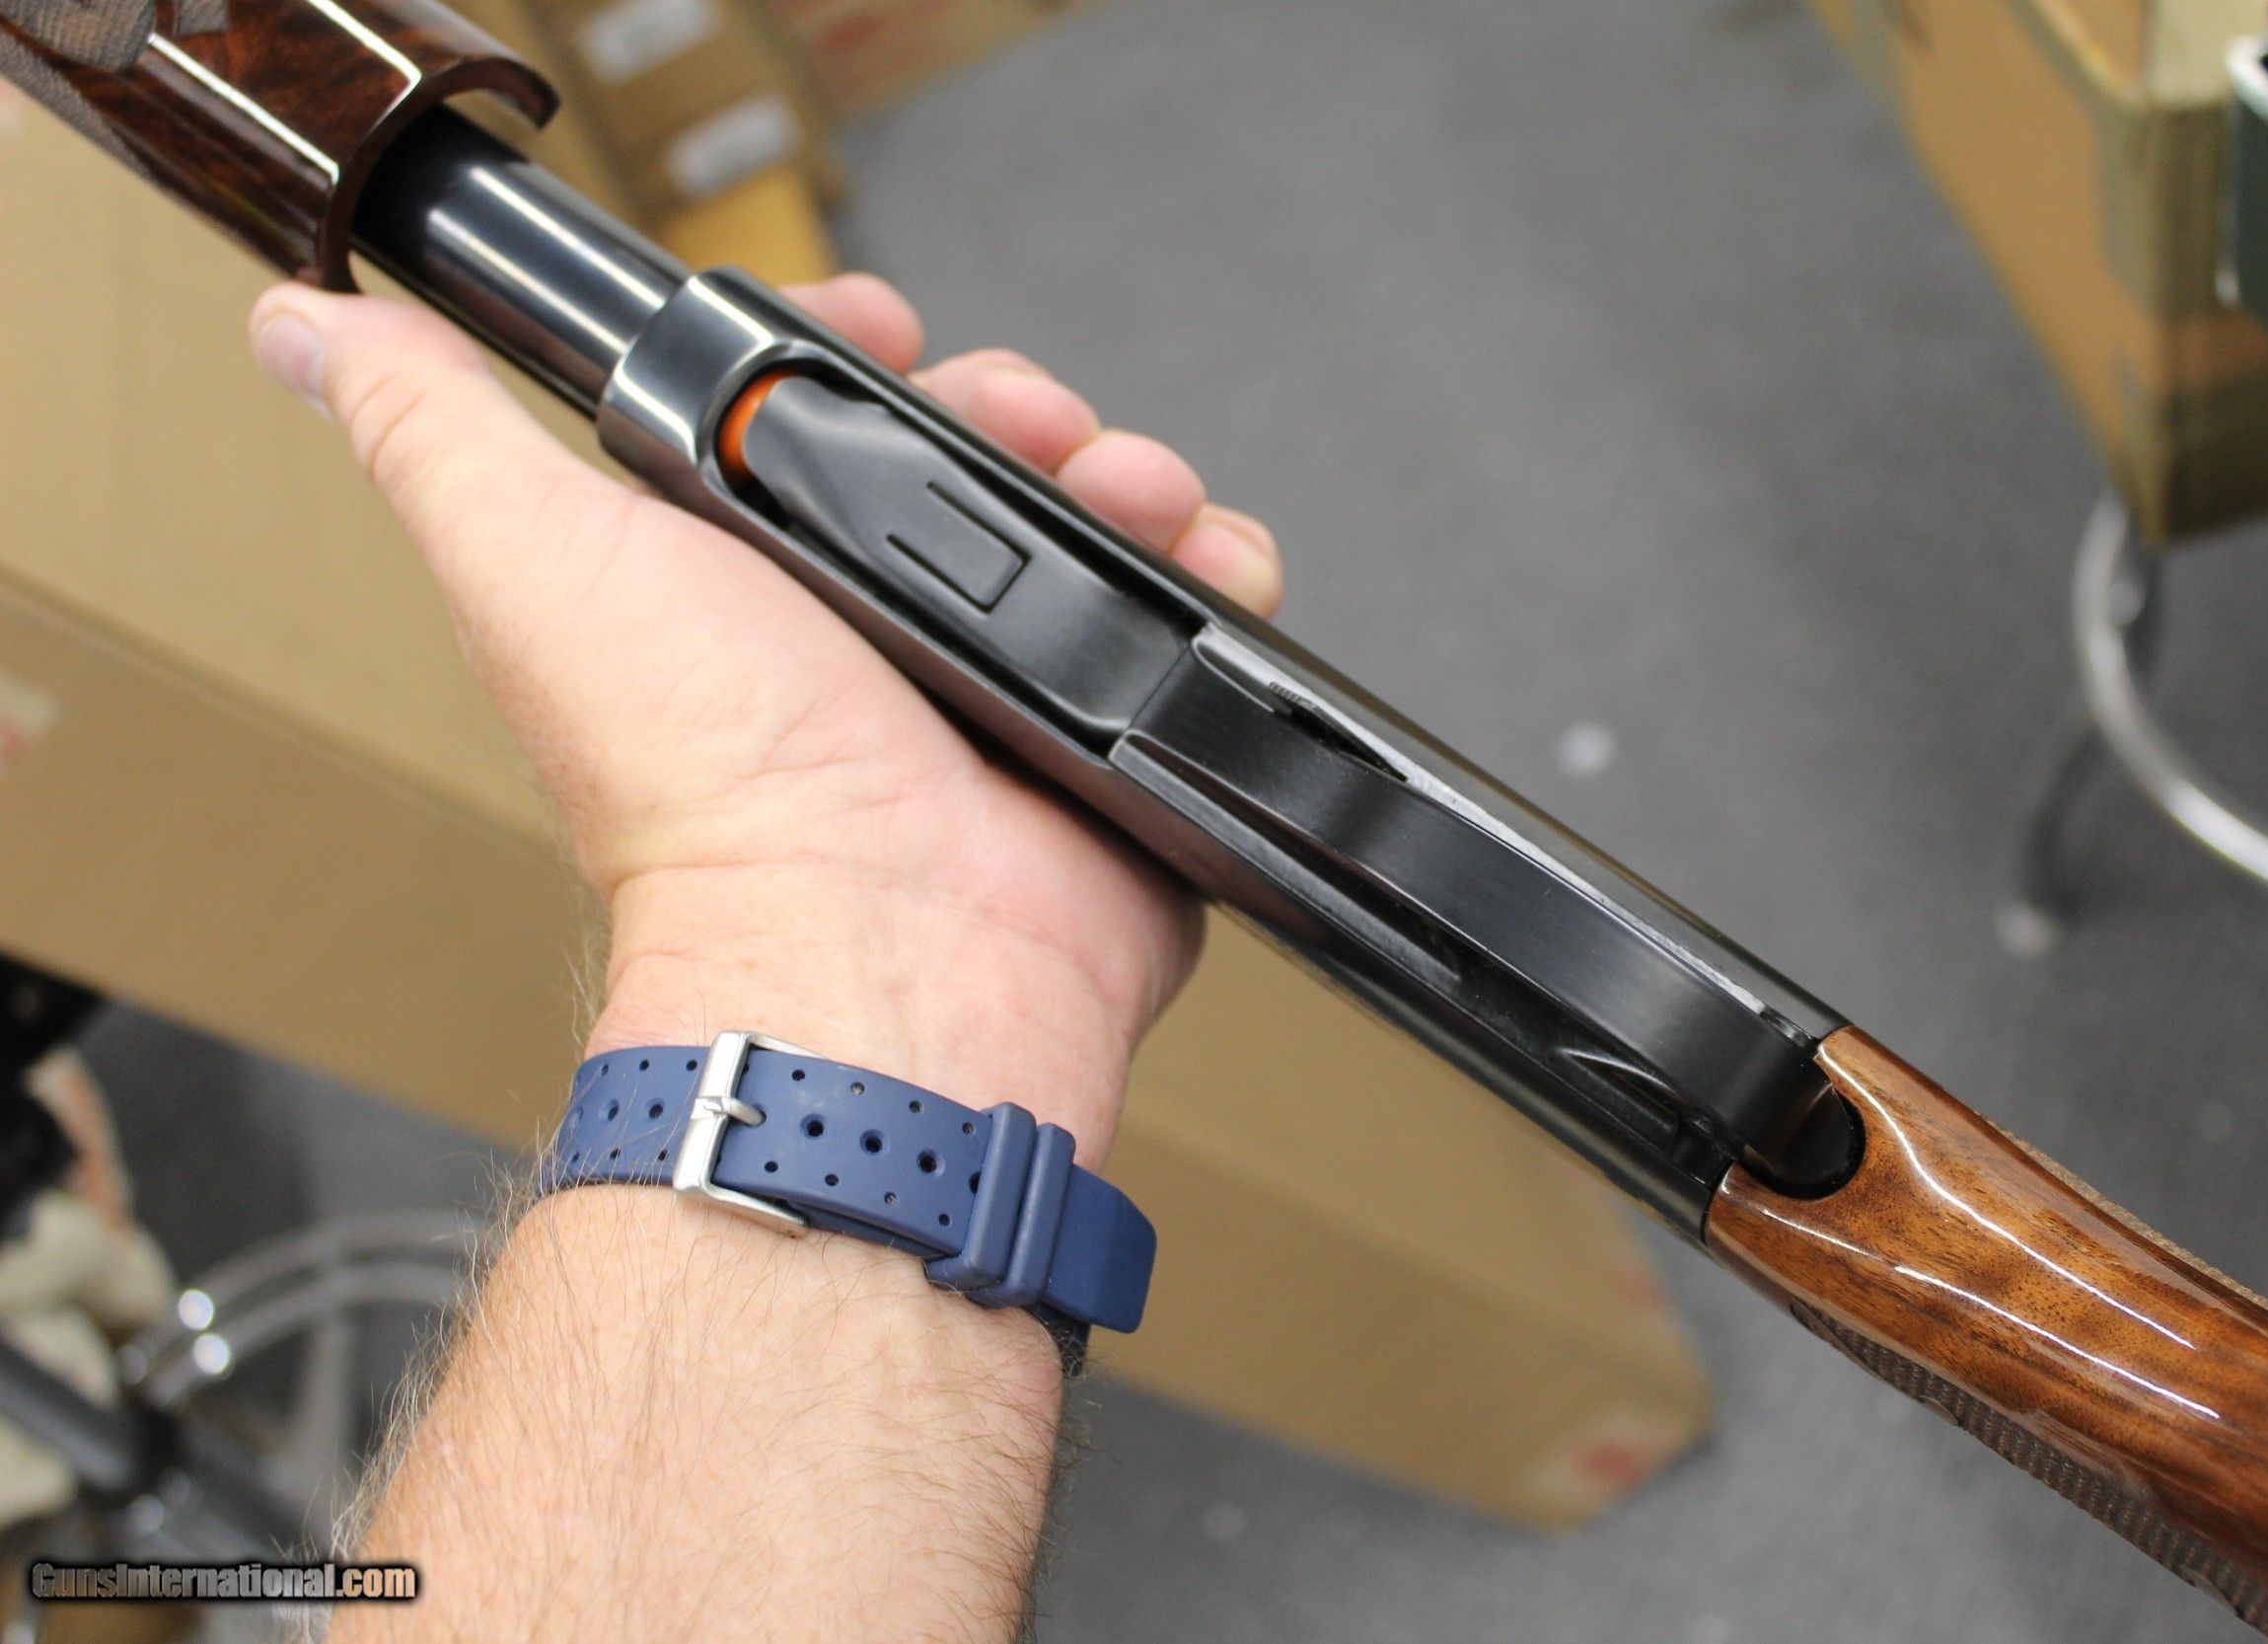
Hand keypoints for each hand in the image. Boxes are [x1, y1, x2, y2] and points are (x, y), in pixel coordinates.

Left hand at [248, 274, 1281, 1164]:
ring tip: (1121, 488)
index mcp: (750, 581)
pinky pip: (1183, 622)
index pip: (816, 413)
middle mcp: (875, 634)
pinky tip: (1195, 562)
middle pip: (972, 455)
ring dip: (1120, 474)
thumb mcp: (536, 563)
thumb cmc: (713, 794)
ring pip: (1086, 524)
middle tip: (1023, 422)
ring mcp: (998, 691)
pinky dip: (1210, 574)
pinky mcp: (1104, 742)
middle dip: (1012, 406)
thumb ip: (434, 436)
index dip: (855, 349)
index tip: (879, 331)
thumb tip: (308, 338)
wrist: (882, 955)